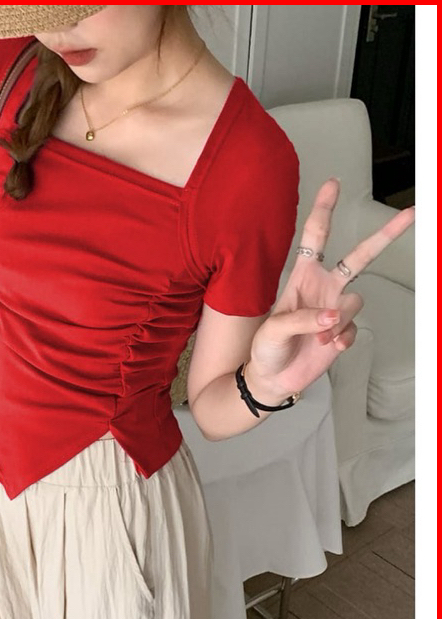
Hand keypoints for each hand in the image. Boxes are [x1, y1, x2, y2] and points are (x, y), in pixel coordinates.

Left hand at [246, 177, 414, 400]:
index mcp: (302, 276)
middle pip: (359, 256)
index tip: (333, 184)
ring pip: (355, 302)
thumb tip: (332, 316)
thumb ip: (303, 319)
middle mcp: (323, 287)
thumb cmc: (267, 347)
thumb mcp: (273, 329)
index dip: (323, 210)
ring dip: (336, 322)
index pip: (315, 237)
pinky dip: (341, 339)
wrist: (274, 377)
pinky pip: (354, 328)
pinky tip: (326, 348)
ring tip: (315, 337)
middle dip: (384, 236)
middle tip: (410, 214)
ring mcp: (336, 309)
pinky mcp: (344, 330)